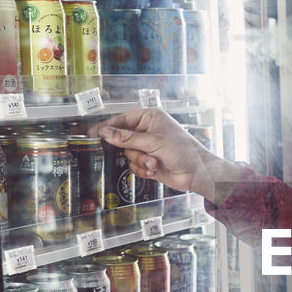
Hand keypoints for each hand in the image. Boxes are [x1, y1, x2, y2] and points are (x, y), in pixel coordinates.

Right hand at [97, 108, 241, 203]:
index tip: (95, 133)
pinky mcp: (148, 162)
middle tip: (146, 154)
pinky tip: (155, 169)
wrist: (196, 173)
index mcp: (150, 118)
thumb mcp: (153, 141)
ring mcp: (148, 147)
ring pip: (128, 154)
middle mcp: (148, 131)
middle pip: (123, 140)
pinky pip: (134, 166)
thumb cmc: (183, 151)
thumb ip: (127, 138)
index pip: (123, 119)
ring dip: (140, 162)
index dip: (109, 127)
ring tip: (155, 163)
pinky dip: (143, 169)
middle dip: (134, 150)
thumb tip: (106, 132)